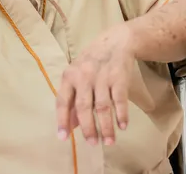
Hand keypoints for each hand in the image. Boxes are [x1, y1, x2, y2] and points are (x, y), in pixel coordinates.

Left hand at [56, 24, 135, 145]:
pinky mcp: (119, 77)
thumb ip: (73, 99)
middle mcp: (84, 76)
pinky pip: (120, 100)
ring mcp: (102, 77)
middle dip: (88, 128)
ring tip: (109, 142)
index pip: (62, 101)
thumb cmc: (92, 62)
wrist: (116, 41)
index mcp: (70, 76)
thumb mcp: (78, 75)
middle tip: (92, 144)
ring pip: (103, 107)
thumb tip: (70, 125)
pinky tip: (123, 126)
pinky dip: (121, 114)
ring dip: (106, 127)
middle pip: (84, 107)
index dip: (62, 120)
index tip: (63, 138)